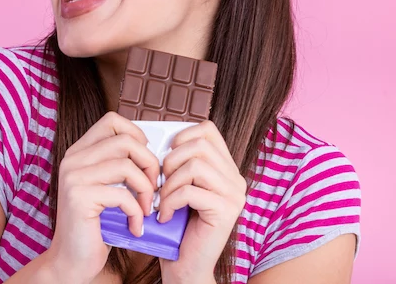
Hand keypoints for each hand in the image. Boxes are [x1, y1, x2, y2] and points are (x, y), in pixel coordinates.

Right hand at [44, 111, 160, 283]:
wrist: (72, 261)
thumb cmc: (96, 225)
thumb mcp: (107, 187)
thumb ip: (119, 165)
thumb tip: (154, 150)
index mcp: (79, 152)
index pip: (112, 121)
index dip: (137, 136)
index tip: (146, 161)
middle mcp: (73, 160)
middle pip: (125, 141)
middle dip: (149, 164)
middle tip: (154, 188)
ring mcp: (73, 177)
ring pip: (126, 166)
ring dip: (146, 190)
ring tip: (147, 208)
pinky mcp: (79, 198)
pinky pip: (122, 195)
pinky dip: (136, 213)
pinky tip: (136, 227)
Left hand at [157, 121, 246, 283]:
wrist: (185, 266)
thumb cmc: (176, 225)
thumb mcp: (178, 185)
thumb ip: (179, 161)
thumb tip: (162, 138)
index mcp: (225, 168)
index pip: (206, 129)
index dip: (180, 137)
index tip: (165, 159)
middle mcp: (235, 178)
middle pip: (199, 144)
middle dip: (170, 161)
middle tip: (160, 184)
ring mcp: (234, 195)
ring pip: (195, 166)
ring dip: (169, 183)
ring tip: (161, 202)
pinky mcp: (226, 211)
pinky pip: (190, 191)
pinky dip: (169, 202)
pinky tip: (164, 216)